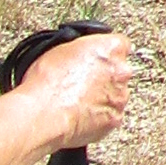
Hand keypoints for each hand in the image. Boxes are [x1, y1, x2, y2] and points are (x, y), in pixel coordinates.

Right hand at [21, 30, 131, 157]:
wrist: (44, 114)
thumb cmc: (48, 82)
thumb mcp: (61, 48)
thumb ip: (82, 49)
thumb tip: (79, 54)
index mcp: (112, 48)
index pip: (118, 45)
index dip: (102, 54)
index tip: (92, 60)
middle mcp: (122, 71)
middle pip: (117, 71)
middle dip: (103, 77)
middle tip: (80, 84)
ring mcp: (120, 97)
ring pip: (114, 95)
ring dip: (101, 98)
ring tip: (76, 102)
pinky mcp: (115, 120)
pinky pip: (109, 116)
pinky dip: (98, 118)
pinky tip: (79, 116)